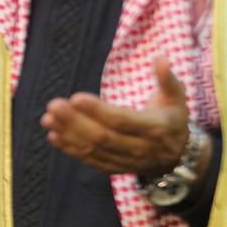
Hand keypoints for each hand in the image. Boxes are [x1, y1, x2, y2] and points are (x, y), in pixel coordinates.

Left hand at [41, 56, 200, 176]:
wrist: (179, 158)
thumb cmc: (173, 120)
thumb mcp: (176, 98)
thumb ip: (167, 79)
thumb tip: (161, 58)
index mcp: (153, 129)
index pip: (122, 121)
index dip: (98, 111)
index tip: (75, 97)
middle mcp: (139, 148)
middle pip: (103, 137)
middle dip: (75, 121)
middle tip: (54, 104)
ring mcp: (126, 161)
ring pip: (94, 150)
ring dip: (68, 134)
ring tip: (47, 118)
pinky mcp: (115, 168)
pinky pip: (90, 160)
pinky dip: (70, 149)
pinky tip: (53, 135)